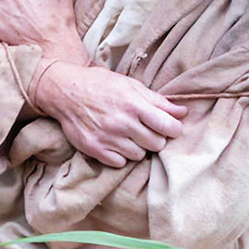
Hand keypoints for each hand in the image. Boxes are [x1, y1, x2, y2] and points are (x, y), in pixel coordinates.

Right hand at [31, 62, 185, 167]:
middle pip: (157, 144)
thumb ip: (158, 101)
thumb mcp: (130, 86)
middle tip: (145, 130)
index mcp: (134, 104)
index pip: (169, 126)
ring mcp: (108, 138)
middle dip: (155, 138)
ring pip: (139, 155)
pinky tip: (114, 142)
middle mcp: (122, 123)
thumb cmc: (101, 86)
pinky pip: (120, 163)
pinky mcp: (95, 149)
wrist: (65, 92)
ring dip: (137, 147)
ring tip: (127, 135)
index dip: (173, 129)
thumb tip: (183, 112)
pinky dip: (120, 155)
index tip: (169, 127)